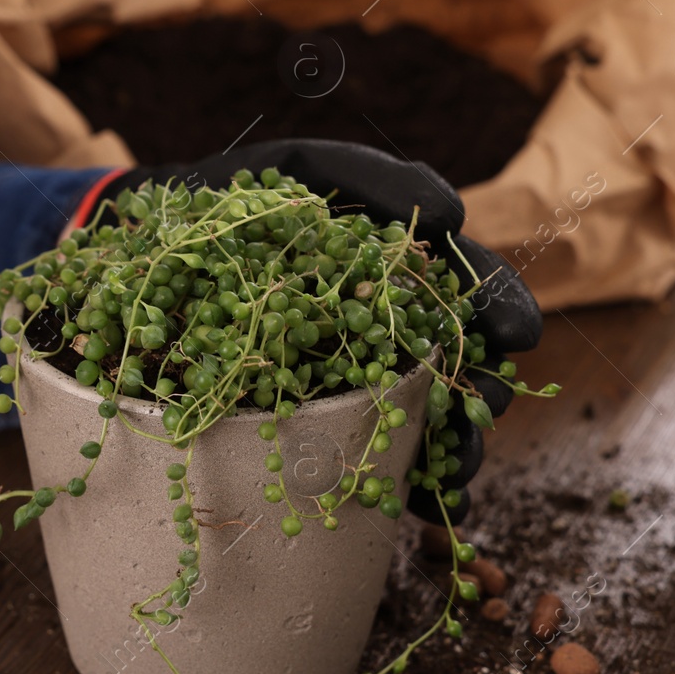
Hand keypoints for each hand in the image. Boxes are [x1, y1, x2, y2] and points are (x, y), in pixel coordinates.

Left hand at [98, 138, 542, 524]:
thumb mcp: (303, 169)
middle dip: (484, 390)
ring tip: (457, 470)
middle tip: (490, 404)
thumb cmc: (237, 201)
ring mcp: (353, 375)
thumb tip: (450, 213)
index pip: (468, 289)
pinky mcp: (312, 417)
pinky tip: (421, 504)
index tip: (518, 334)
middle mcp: (386, 326)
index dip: (501, 309)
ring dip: (453, 448)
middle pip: (456, 362)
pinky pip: (364, 454)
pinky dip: (400, 481)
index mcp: (397, 268)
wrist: (156, 246)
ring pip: (421, 416)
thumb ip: (373, 177)